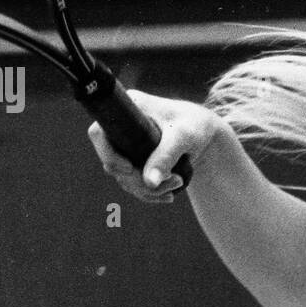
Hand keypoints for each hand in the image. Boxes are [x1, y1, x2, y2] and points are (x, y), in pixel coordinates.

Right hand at [88, 89, 226, 203]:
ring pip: (123, 177)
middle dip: (139, 179)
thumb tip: (150, 183)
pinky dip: (149, 194)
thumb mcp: (183, 137)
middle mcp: (122, 128)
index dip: (107, 154)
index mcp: (127, 110)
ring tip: (178, 183)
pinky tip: (168, 196)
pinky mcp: (135, 161)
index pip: (99, 134)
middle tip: (173, 181)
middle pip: (112, 162)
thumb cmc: (195, 125)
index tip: (130, 168)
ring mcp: (127, 146)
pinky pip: (133, 184)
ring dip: (147, 189)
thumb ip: (167, 156)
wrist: (207, 134)